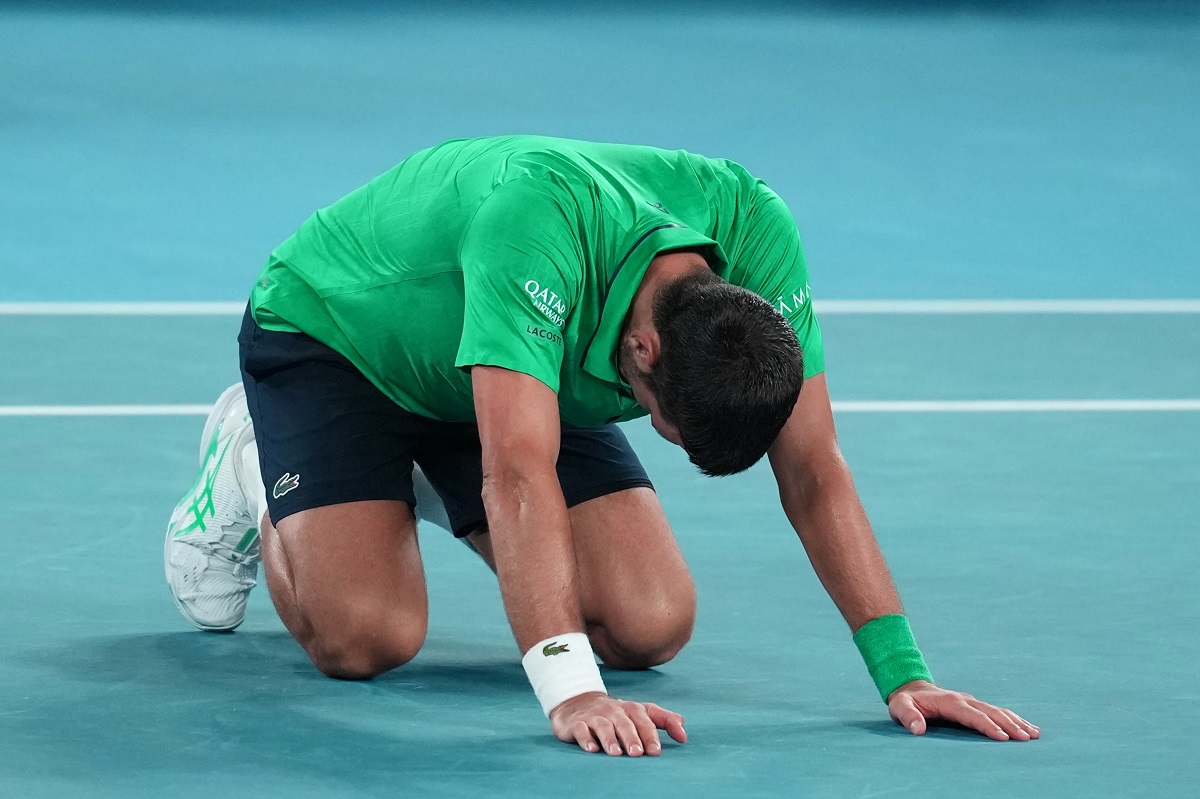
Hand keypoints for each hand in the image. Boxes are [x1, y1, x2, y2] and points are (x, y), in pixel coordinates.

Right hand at [549, 692, 686, 755]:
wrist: (577, 702)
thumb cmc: (616, 713)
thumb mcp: (640, 713)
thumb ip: (663, 720)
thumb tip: (684, 734)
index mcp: (630, 708)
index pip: (643, 719)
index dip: (650, 734)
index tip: (656, 751)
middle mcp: (613, 711)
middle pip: (624, 723)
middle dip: (632, 738)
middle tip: (638, 753)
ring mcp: (594, 716)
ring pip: (603, 726)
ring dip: (610, 739)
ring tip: (617, 753)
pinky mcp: (576, 723)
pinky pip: (581, 730)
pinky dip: (586, 739)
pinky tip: (592, 749)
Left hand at [888, 680, 1039, 740]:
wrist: (911, 687)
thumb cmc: (905, 701)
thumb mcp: (899, 706)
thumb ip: (908, 716)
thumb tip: (917, 729)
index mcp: (949, 701)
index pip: (971, 715)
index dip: (987, 726)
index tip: (1002, 737)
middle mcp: (964, 699)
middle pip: (990, 712)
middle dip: (1009, 725)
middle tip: (1026, 738)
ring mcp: (971, 701)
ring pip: (998, 711)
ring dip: (1016, 721)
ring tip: (1034, 734)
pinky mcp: (975, 706)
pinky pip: (997, 712)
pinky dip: (1013, 719)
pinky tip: (1027, 727)